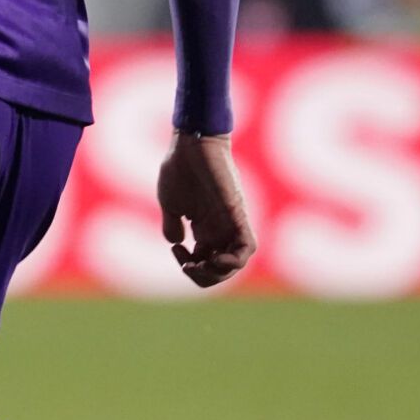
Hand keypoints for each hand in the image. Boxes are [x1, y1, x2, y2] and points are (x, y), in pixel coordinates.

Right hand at [157, 131, 256, 287]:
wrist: (190, 143)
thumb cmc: (179, 167)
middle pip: (222, 268)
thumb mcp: (171, 202)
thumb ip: (173, 223)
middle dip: (204, 276)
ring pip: (238, 262)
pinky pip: (248, 246)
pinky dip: (236, 260)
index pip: (205, 262)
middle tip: (187, 264)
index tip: (176, 249)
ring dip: (219, 273)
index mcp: (205, 228)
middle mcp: (220, 228)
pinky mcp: (237, 214)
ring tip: (200, 264)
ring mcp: (230, 222)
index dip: (190, 267)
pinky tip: (217, 260)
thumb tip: (176, 241)